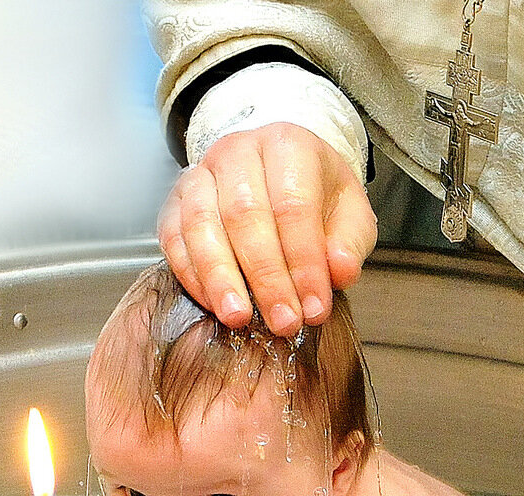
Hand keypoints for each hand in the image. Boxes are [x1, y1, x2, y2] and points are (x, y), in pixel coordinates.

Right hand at [158, 122, 376, 335]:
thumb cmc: (314, 196)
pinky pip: (174, 238)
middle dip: (266, 277)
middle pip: (245, 214)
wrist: (277, 174)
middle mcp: (239, 151)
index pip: (294, 205)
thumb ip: (349, 244)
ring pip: (201, 224)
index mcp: (288, 145)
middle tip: (282, 321)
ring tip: (238, 318)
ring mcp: (200, 174)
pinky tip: (213, 304)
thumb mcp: (349, 215)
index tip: (314, 307)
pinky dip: (191, 275)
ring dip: (220, 278)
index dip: (304, 261)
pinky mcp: (174, 201)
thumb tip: (339, 272)